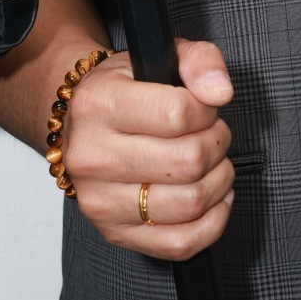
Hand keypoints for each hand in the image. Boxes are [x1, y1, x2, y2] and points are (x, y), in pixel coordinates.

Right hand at [62, 41, 234, 259]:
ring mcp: (100, 201)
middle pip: (188, 162)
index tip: (205, 108)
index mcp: (100, 104)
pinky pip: (179, 243)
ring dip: (219, 181)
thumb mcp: (159, 56)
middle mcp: (93, 156)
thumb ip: (199, 60)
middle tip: (213, 134)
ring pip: (189, 203)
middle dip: (217, 144)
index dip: (207, 111)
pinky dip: (212, 223)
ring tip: (213, 162)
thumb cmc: (125, 88)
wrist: (79, 122)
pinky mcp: (114, 233)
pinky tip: (214, 198)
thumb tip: (221, 91)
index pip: (178, 114)